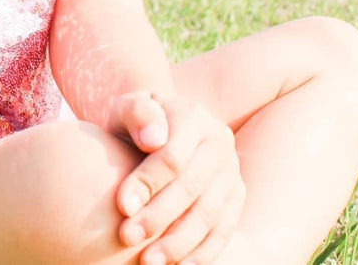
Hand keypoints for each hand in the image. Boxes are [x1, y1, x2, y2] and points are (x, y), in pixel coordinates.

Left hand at [106, 91, 245, 264]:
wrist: (151, 131)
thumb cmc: (129, 123)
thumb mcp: (124, 108)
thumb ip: (136, 113)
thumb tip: (153, 139)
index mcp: (193, 116)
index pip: (173, 156)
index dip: (148, 183)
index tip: (122, 207)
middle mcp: (219, 142)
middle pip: (192, 188)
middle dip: (159, 217)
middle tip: (127, 237)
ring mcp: (231, 172)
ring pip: (210, 214)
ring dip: (179, 242)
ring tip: (148, 261)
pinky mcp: (236, 198)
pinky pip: (224, 231)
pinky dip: (202, 253)